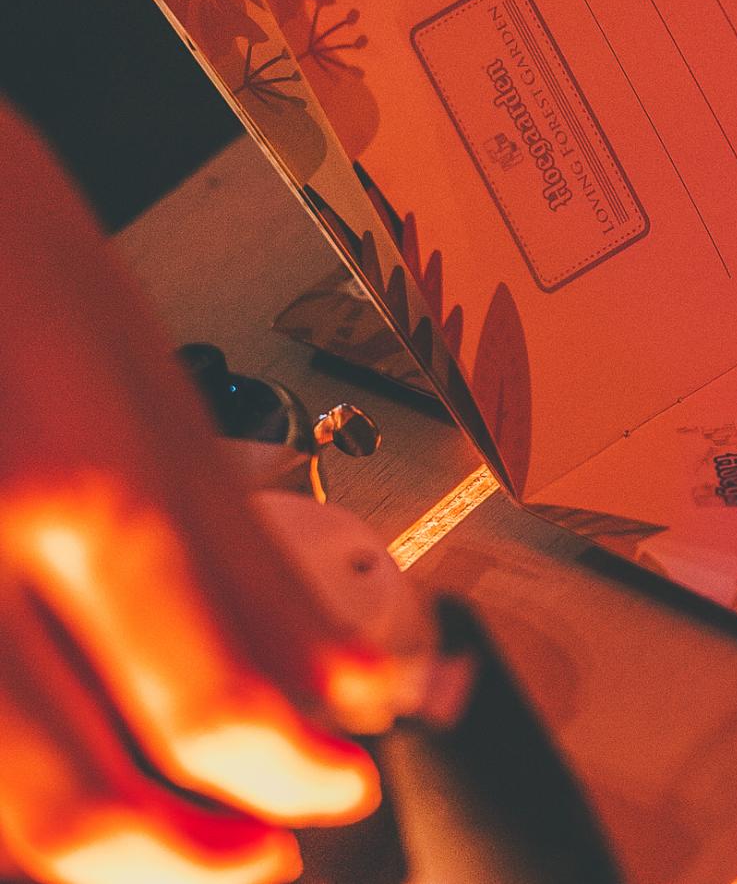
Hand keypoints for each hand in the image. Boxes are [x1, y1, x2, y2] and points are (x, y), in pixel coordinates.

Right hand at [0, 104, 399, 883]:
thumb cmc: (8, 257)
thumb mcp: (157, 387)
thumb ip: (247, 552)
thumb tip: (359, 686)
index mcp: (85, 485)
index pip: (213, 704)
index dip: (297, 780)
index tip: (345, 790)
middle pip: (76, 800)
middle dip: (191, 861)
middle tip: (260, 857)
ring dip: (95, 851)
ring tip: (170, 842)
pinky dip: (5, 788)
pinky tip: (52, 772)